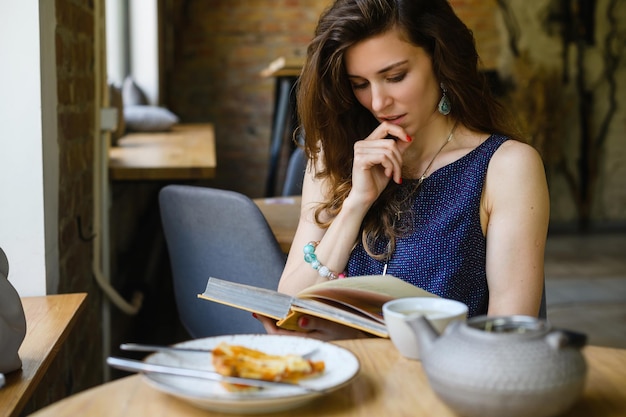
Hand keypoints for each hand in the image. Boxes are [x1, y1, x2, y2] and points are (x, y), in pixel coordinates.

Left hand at [254, 314, 370, 340]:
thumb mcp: (332, 323)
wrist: (361, 333)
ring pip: (284, 331)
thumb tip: (299, 320)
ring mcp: (306, 337)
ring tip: (266, 310)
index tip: (258, 312)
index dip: (267, 323)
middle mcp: (303, 340)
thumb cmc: (347, 328)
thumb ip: (316, 322)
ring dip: (275, 321)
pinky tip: (282, 313)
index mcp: (306, 340)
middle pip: (279, 333)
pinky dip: (285, 320)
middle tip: (258, 309)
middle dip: (268, 321)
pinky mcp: (310, 333)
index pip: (279, 334)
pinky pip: (292, 329)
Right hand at [350, 122, 411, 204]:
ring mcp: (359, 150)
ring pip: (388, 150)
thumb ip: (398, 149)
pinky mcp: (360, 159)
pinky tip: (388, 175)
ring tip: (394, 175)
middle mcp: (361, 143)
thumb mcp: (391, 162)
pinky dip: (390, 167)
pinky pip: (383, 157)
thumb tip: (410, 136)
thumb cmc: (376, 180)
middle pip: (390, 142)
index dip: (399, 130)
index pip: (385, 126)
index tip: (408, 139)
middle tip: (398, 172)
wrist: (366, 196)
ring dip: (396, 165)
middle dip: (399, 158)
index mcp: (368, 142)